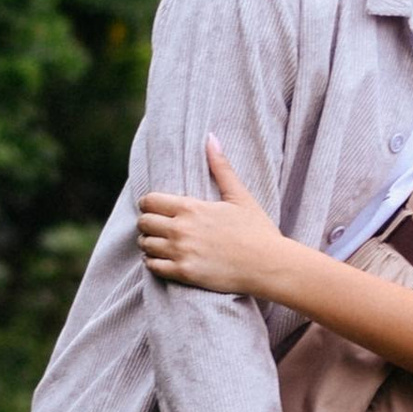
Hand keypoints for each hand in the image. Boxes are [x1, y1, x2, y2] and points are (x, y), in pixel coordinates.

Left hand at [138, 139, 291, 300]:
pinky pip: (153, 267)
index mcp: (191, 207)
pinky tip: (164, 260)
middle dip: (147, 223)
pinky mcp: (184, 273)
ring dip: (149, 243)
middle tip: (157, 227)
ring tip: (160, 243)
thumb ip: (221, 168)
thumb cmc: (257, 230)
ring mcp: (181, 252)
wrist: (268, 265)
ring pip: (146, 245)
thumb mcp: (240, 196)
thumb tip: (211, 138)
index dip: (148, 204)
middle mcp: (181, 229)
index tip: (155, 208)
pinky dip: (153, 263)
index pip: (150, 201)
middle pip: (144, 223)